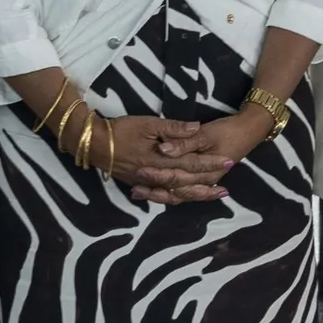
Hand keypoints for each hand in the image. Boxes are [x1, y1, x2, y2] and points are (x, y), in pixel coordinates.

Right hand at [92, 115, 231, 203]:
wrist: (94, 145)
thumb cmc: (121, 130)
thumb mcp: (148, 123)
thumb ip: (173, 128)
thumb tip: (196, 127)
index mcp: (161, 160)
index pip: (191, 163)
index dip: (210, 163)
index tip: (229, 161)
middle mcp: (157, 176)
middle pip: (187, 184)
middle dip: (207, 186)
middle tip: (227, 190)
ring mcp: (148, 183)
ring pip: (176, 194)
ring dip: (195, 196)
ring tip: (211, 196)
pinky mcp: (139, 185)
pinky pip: (161, 196)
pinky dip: (175, 198)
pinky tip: (184, 198)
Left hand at [134, 106, 274, 202]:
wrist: (249, 130)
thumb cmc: (228, 130)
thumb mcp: (206, 133)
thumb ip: (184, 141)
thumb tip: (164, 149)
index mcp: (203, 172)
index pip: (176, 178)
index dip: (157, 175)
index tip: (139, 172)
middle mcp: (202, 181)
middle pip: (174, 190)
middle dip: (153, 190)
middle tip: (133, 188)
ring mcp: (203, 181)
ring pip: (177, 194)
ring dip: (158, 195)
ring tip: (137, 193)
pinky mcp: (201, 178)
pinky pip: (182, 191)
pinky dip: (167, 192)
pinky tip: (152, 191)